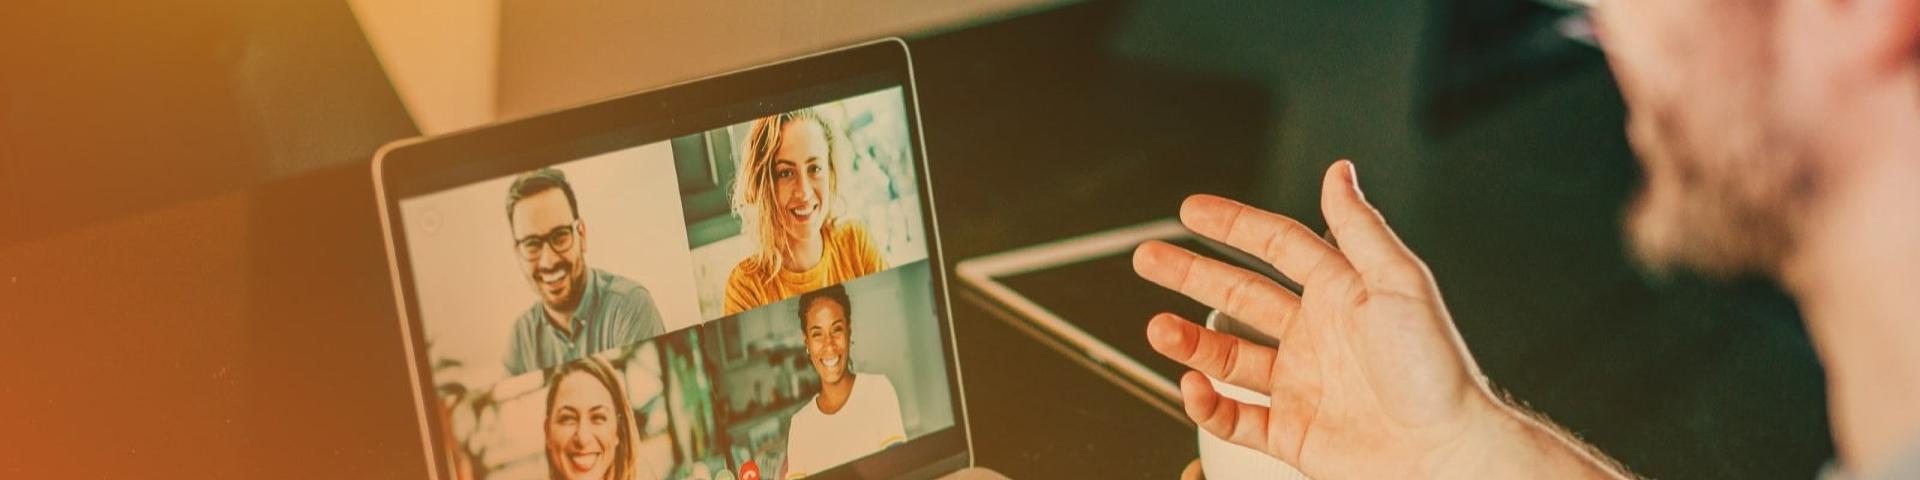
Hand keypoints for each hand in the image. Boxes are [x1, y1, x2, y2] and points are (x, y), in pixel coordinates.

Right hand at [1134, 161, 1623, 478]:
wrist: (1450, 453)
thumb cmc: (1437, 372)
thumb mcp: (1400, 283)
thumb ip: (1359, 228)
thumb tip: (1340, 172)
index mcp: (1341, 294)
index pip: (1277, 247)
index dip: (1234, 226)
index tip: (1192, 210)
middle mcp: (1317, 337)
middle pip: (1239, 296)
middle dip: (1190, 274)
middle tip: (1149, 258)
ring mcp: (1302, 385)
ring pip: (1228, 357)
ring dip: (1188, 341)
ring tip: (1157, 329)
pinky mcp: (1293, 433)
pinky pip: (1236, 416)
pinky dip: (1208, 404)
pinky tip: (1192, 386)